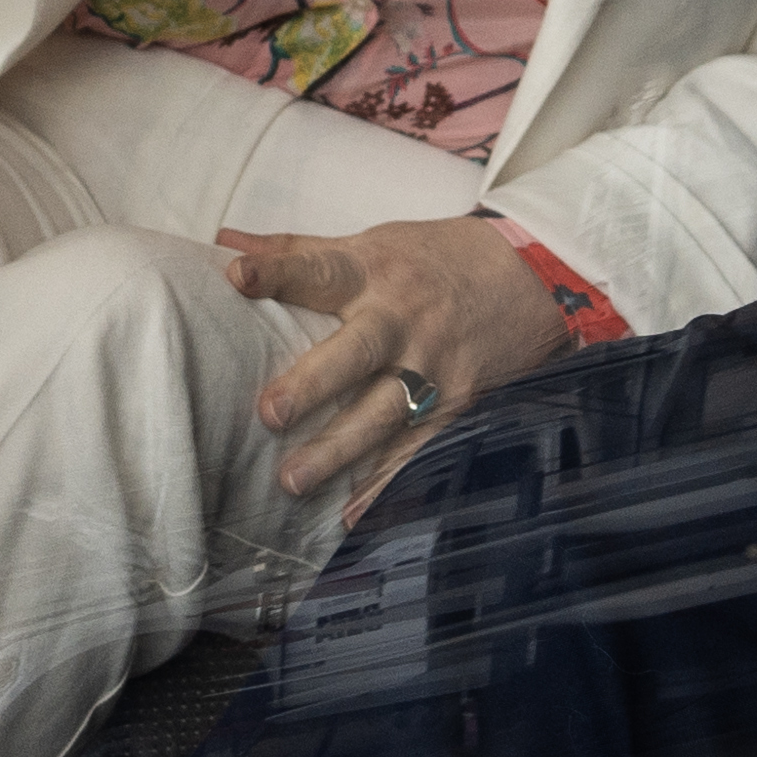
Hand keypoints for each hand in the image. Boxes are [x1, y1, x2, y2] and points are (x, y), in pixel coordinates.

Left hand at [227, 217, 575, 510]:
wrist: (532, 277)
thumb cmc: (434, 260)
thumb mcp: (372, 242)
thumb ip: (298, 250)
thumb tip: (224, 242)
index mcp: (373, 272)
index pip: (319, 268)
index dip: (278, 271)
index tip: (237, 278)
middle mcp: (402, 319)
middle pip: (354, 352)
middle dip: (312, 385)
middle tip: (268, 414)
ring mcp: (433, 365)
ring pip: (383, 412)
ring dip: (338, 450)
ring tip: (293, 481)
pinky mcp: (457, 403)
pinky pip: (418, 448)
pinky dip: (387, 484)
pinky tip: (353, 514)